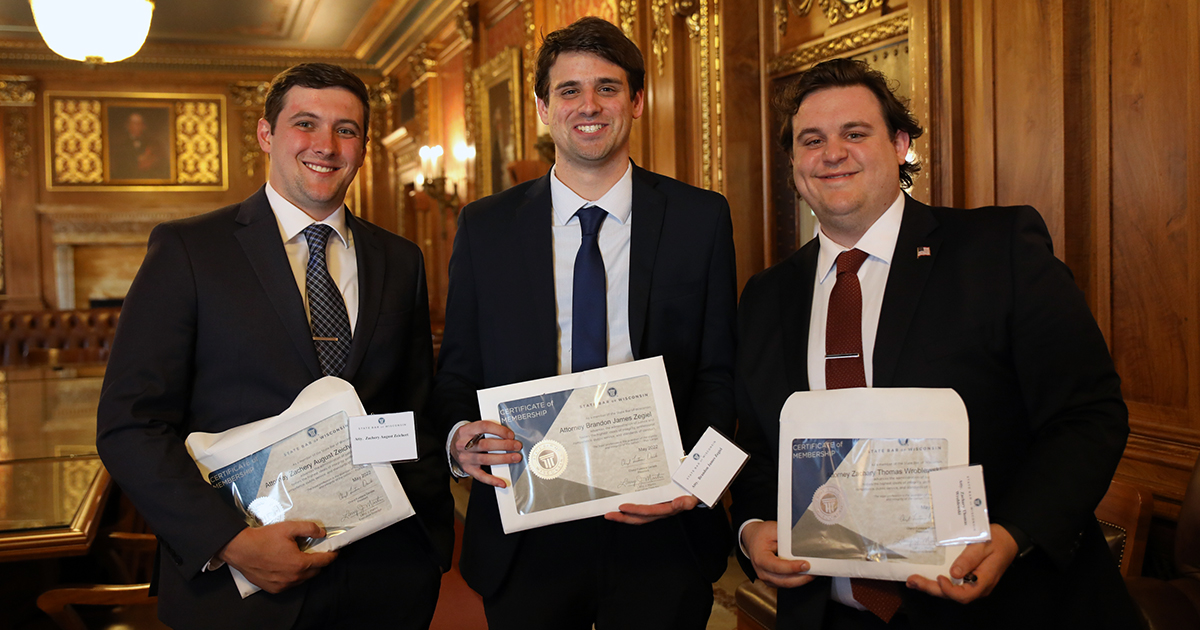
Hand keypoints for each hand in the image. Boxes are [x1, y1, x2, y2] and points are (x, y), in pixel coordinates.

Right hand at [216, 521, 336, 593]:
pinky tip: (288, 566)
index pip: (323, 562)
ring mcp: (283, 585)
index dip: (331, 555)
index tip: (335, 551)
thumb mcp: (289, 528)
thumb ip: (309, 529)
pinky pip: (290, 584)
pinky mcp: (274, 589)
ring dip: (306, 570)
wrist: (241, 549)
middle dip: (319, 562)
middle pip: (315, 572)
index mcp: (300, 564)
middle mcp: (293, 578)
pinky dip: (294, 576)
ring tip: (301, 558)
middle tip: (316, 552)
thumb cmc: (264, 538)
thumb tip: (322, 533)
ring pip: (303, 579)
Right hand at [450, 420, 521, 487]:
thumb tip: (508, 435)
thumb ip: (488, 429)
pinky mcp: (467, 469)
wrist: (452, 445)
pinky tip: (502, 482)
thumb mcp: (474, 428)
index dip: (499, 430)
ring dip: (503, 459)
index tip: (511, 435)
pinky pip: (481, 476)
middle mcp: (463, 444)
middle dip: (504, 445)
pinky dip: (492, 480)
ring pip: (485, 459)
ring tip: (515, 458)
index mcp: (466, 430)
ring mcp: (465, 458)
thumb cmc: (468, 436)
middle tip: (517, 446)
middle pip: (485, 445)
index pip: (484, 427)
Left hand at [604, 494, 699, 524]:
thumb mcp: (695, 497)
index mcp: (669, 509)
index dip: (636, 510)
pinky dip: (632, 507)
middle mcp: (662, 510)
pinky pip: (643, 507)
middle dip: (624, 518)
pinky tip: (621, 503)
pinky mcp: (657, 502)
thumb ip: (688, 501)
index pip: (650, 512)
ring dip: (625, 515)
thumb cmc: (697, 493)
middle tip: (608, 514)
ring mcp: (659, 508)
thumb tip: (679, 502)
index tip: (622, 507)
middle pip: (641, 518)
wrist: (701, 490)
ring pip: (640, 515)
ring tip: (611, 512)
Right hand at [741, 520, 812, 588]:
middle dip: (802, 578)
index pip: (777, 567)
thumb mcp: (773, 529)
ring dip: (801, 580)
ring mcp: (767, 578)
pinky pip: (786, 584)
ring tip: (813, 573)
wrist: (752, 539)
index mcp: (760, 558)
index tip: (806, 565)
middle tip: (815, 571)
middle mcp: (762, 571)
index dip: (792, 567)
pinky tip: (806, 574)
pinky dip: (797, 580)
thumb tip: (803, 541)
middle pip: (784, 581)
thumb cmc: (761, 534)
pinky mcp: (772, 581)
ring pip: (787, 585)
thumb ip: (787, 536)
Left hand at [906, 523, 1018, 603]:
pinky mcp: (968, 578)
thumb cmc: (997, 540)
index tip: (939, 578)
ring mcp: (973, 584)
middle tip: (913, 581)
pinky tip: (924, 578)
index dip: (949, 590)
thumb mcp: (983, 546)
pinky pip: (952, 584)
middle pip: (953, 595)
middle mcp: (978, 587)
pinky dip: (936, 583)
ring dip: (931, 587)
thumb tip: (954, 573)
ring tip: (913, 581)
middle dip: (931, 589)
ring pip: (950, 591)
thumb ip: (969, 559)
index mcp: (984, 581)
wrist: (1008, 539)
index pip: (964, 595)